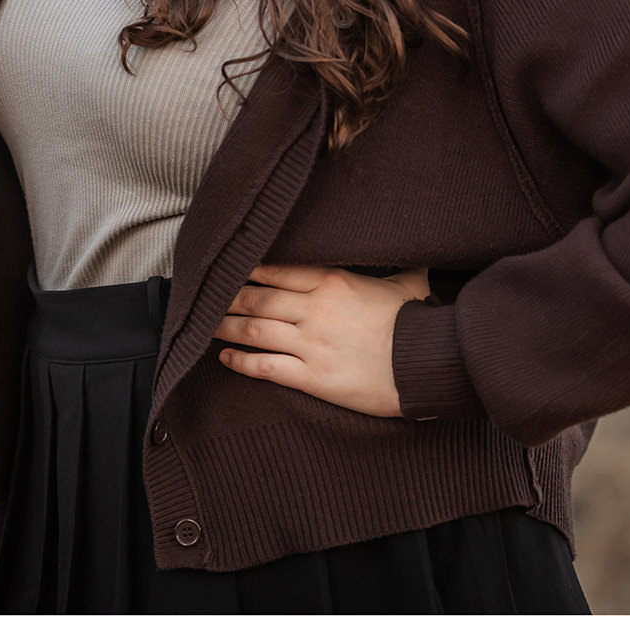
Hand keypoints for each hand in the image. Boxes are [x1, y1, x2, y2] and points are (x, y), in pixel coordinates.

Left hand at [214, 263, 429, 417]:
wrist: (423, 365)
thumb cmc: (416, 322)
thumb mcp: (408, 284)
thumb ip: (401, 266)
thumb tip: (418, 252)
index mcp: (332, 281)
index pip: (277, 269)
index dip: (248, 269)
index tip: (229, 266)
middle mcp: (314, 308)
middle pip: (257, 298)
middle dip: (228, 296)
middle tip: (206, 296)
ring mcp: (310, 343)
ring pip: (253, 329)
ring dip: (225, 326)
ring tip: (206, 324)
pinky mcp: (312, 377)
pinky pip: (265, 367)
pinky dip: (240, 362)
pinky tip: (225, 358)